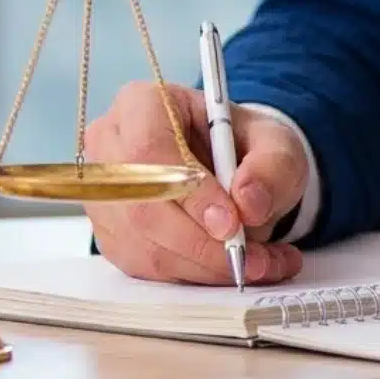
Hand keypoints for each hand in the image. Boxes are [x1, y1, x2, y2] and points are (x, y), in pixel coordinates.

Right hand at [84, 81, 308, 285]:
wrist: (230, 165)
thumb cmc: (243, 145)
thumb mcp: (275, 142)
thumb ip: (270, 167)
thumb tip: (248, 203)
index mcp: (141, 103)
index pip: (149, 149)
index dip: (189, 193)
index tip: (232, 223)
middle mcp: (109, 144)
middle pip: (141, 207)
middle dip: (204, 244)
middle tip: (256, 257)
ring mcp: (104, 193)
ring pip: (145, 245)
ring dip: (206, 266)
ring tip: (261, 263)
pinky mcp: (111, 233)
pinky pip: (146, 267)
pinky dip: (194, 275)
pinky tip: (230, 265)